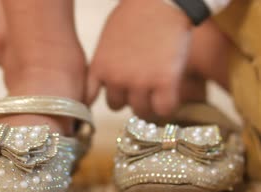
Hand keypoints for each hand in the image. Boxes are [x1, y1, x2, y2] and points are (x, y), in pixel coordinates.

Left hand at [87, 0, 191, 118]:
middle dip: (128, 98)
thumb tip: (105, 80)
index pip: (89, 98)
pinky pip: (165, 110)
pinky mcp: (164, 82)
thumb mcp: (108, 39)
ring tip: (158, 89)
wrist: (160, 1)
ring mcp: (140, 83)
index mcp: (100, 67)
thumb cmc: (135, 14)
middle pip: (116, 106)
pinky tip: (171, 93)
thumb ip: (105, 61)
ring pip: (141, 112)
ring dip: (150, 104)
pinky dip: (169, 106)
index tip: (113, 97)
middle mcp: (116, 79)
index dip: (102, 97)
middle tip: (142, 86)